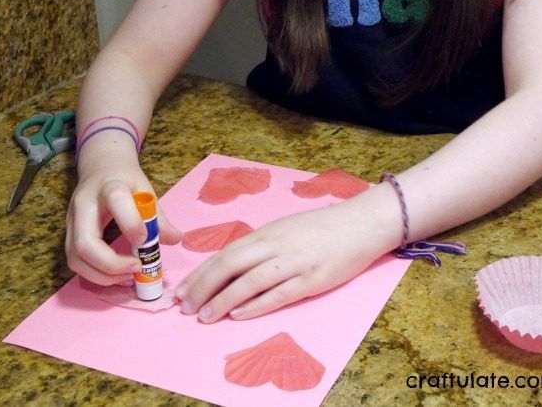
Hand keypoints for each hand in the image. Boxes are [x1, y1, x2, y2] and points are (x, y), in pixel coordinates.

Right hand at [65, 149, 181, 285]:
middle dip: (111, 264)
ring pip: (75, 258)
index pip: (116, 201)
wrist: (101, 167)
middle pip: (85, 243)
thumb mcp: (145, 190)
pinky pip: (76, 262)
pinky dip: (96, 275)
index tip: (146, 240)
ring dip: (103, 275)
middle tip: (137, 268)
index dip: (132, 224)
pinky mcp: (68, 235)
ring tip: (128, 276)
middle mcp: (83, 205)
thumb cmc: (125, 180)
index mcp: (109, 187)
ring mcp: (71, 222)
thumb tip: (175, 239)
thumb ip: (158, 216)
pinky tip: (117, 276)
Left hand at [176, 183, 401, 321]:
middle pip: (230, 265)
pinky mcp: (312, 279)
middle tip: (184, 306)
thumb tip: (231, 265)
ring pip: (250, 282)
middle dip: (203, 287)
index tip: (182, 289)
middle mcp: (276, 246)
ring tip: (204, 317)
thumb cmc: (321, 228)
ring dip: (223, 300)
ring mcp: (294, 263)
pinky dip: (256, 305)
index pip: (225, 253)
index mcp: (267, 233)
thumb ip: (261, 245)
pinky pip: (279, 294)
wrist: (360, 224)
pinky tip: (238, 315)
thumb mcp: (285, 229)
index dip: (201, 272)